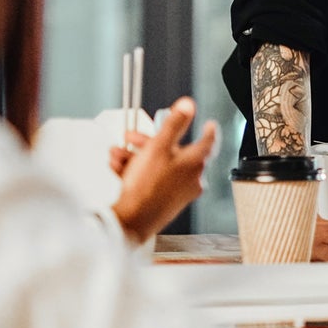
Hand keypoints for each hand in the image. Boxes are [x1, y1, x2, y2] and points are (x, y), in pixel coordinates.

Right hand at [107, 98, 215, 242]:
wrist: (132, 221)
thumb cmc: (146, 187)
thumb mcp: (158, 147)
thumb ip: (174, 124)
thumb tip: (188, 105)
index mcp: (195, 162)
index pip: (209, 140)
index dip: (208, 129)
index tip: (210, 124)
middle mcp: (191, 178)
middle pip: (174, 151)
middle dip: (148, 142)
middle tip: (132, 138)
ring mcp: (179, 191)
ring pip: (159, 165)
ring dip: (136, 157)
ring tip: (117, 155)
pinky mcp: (166, 202)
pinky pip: (153, 180)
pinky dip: (137, 172)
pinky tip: (118, 169)